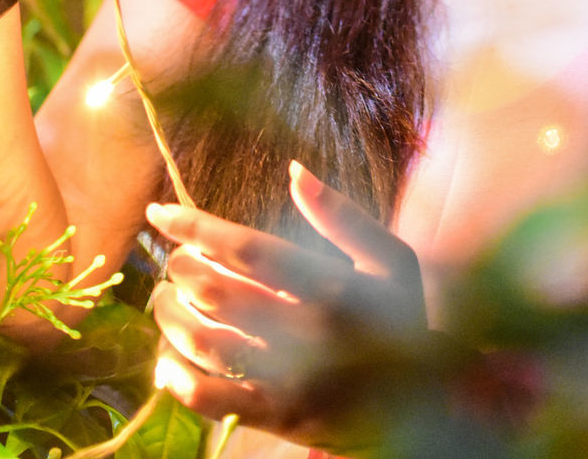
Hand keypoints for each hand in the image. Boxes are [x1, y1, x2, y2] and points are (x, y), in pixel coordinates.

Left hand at [148, 162, 428, 451]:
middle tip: (172, 261)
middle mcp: (308, 331)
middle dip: (179, 270)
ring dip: (171, 316)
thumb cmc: (401, 319)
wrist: (427, 404)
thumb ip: (342, 215)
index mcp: (332, 285)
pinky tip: (166, 360)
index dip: (197, 227)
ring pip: (206, 342)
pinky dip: (178, 379)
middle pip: (217, 291)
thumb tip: (294, 170)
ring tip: (164, 300)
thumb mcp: (391, 260)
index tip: (160, 212)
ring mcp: (291, 378)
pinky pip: (212, 399)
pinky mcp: (279, 417)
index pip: (247, 248)